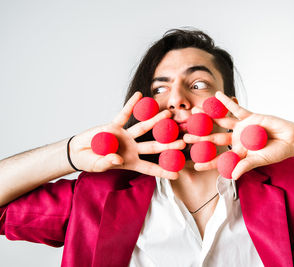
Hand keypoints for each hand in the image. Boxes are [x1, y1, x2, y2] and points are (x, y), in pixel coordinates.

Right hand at [69, 92, 185, 178]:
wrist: (78, 152)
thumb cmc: (90, 162)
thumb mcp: (98, 165)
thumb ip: (107, 162)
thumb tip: (118, 158)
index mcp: (131, 161)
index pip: (150, 168)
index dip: (163, 171)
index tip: (177, 174)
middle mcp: (132, 148)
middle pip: (152, 146)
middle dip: (167, 145)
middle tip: (182, 142)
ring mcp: (124, 136)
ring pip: (142, 127)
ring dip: (154, 120)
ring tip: (168, 113)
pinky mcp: (114, 125)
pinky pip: (123, 113)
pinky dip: (130, 104)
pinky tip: (139, 95)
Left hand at [183, 91, 293, 179]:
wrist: (290, 139)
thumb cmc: (276, 152)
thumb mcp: (260, 160)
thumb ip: (246, 166)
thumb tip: (233, 175)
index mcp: (237, 152)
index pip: (220, 158)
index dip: (208, 162)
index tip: (194, 165)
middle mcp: (236, 139)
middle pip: (214, 138)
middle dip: (200, 137)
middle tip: (185, 137)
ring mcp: (241, 127)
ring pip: (221, 121)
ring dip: (208, 116)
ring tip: (194, 111)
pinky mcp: (248, 116)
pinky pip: (235, 108)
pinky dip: (227, 102)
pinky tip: (216, 95)